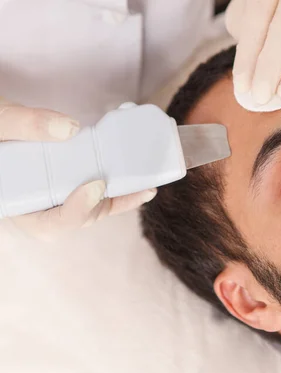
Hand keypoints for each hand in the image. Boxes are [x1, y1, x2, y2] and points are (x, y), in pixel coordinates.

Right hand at [0, 101, 156, 239]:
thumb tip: (69, 128)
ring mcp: (57, 196)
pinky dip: (118, 184)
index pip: (48, 223)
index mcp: (15, 204)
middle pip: (78, 217)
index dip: (75, 210)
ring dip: (121, 196)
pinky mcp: (70, 182)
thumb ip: (23, 124)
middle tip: (141, 188)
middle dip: (110, 204)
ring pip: (92, 205)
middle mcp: (38, 207)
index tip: (96, 185)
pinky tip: (142, 178)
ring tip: (147, 184)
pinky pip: (97, 189)